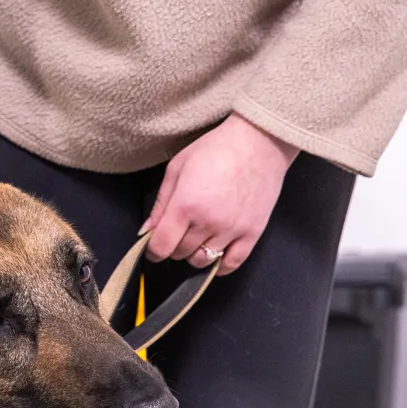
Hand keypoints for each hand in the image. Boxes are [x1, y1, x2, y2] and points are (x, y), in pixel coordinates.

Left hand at [143, 114, 299, 273]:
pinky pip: (232, 263)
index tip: (153, 247)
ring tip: (196, 238)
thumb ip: (161, 203)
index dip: (153, 250)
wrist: (259, 141)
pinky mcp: (253, 232)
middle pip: (180, 253)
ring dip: (194, 254)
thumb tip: (147, 230)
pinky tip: (214, 255)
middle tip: (177, 232)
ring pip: (203, 260)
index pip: (162, 246)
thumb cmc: (217, 148)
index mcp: (186, 205)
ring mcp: (232, 230)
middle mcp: (208, 222)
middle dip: (173, 246)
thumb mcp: (177, 168)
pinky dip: (220, 266)